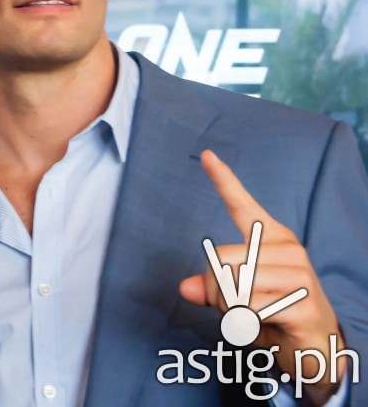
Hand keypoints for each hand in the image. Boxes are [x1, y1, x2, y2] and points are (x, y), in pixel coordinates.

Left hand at [179, 150, 344, 404]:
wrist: (317, 348)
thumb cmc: (274, 314)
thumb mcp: (238, 298)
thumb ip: (212, 286)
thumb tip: (185, 287)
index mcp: (273, 239)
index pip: (243, 205)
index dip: (224, 180)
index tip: (207, 155)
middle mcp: (288, 249)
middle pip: (220, 261)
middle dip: (216, 291)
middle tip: (239, 306)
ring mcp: (299, 275)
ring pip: (232, 286)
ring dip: (231, 309)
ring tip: (255, 315)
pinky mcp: (303, 303)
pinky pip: (249, 308)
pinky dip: (246, 323)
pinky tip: (269, 325)